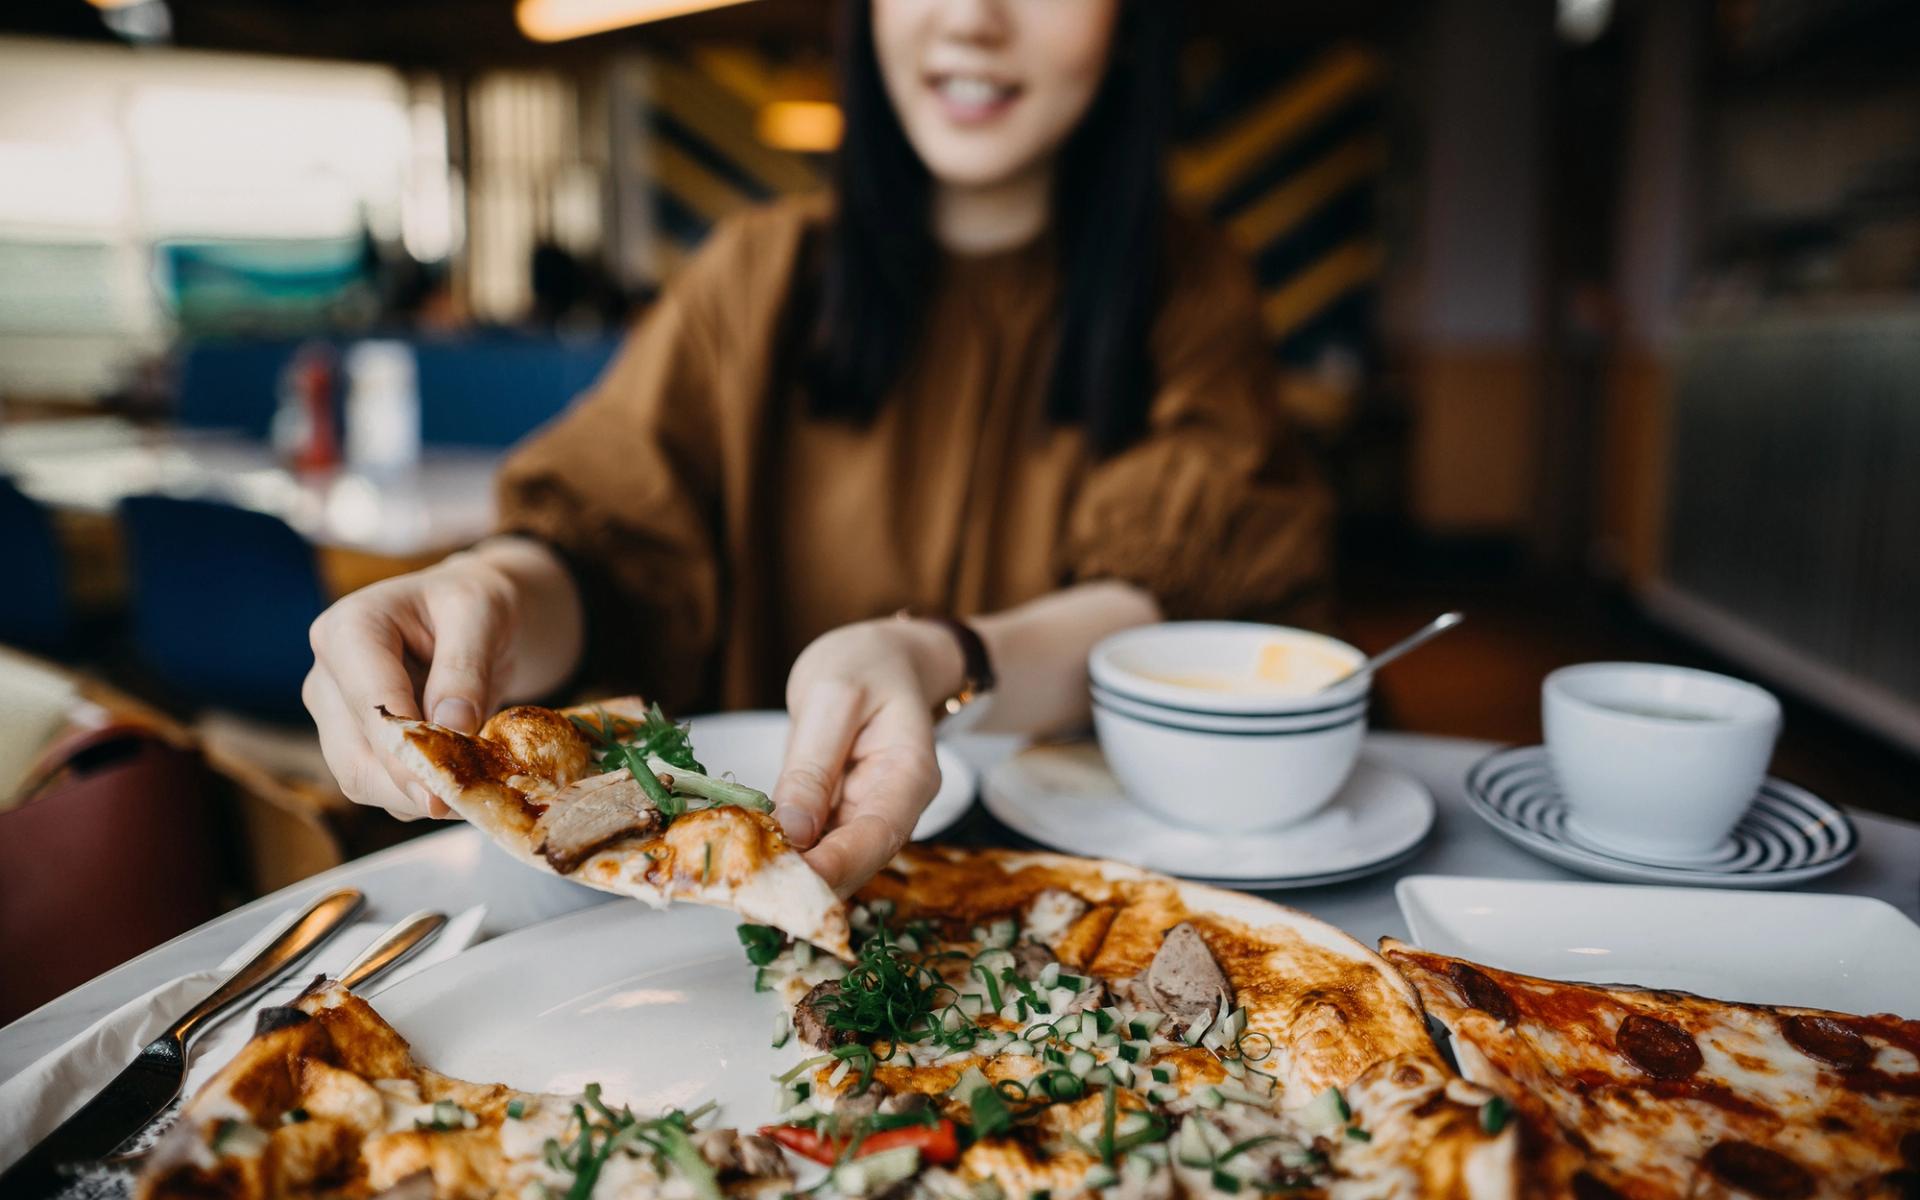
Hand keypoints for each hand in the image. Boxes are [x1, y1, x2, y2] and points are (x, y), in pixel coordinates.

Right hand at [303, 540, 578, 820]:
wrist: (472, 617)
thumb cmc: (472, 602)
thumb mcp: (481, 614)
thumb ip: (465, 669)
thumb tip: (453, 727)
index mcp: (347, 630)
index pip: (369, 707)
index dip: (403, 754)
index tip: (442, 793)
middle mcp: (327, 678)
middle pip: (356, 758)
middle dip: (415, 786)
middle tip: (476, 799)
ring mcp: (337, 717)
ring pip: (366, 782)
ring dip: (422, 795)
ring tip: (479, 785)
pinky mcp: (357, 745)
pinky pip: (385, 788)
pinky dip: (424, 792)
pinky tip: (465, 779)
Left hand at [772, 619, 960, 895]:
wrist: (880, 657)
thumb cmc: (863, 664)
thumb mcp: (831, 698)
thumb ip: (812, 764)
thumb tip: (792, 831)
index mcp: (909, 775)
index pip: (877, 836)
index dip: (834, 868)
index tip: (788, 885)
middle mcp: (894, 806)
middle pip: (856, 861)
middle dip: (806, 882)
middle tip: (747, 894)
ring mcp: (867, 814)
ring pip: (832, 860)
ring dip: (789, 873)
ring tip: (738, 881)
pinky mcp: (838, 814)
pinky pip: (813, 843)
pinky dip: (782, 852)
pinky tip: (746, 857)